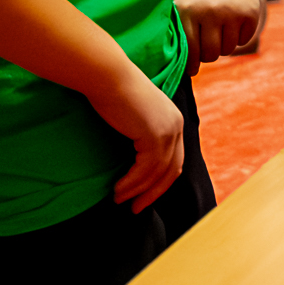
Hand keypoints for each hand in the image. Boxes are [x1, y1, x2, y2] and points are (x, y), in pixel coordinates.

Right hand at [92, 62, 186, 207]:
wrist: (107, 76)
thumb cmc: (112, 92)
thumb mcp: (132, 117)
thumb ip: (139, 134)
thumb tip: (132, 160)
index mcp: (173, 120)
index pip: (173, 160)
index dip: (160, 182)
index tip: (142, 196)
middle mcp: (176, 125)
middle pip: (171, 170)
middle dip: (154, 193)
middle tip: (136, 209)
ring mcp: (168, 130)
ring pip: (157, 173)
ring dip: (138, 191)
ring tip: (120, 201)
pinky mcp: (155, 135)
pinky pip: (145, 169)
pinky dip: (132, 183)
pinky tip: (118, 190)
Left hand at [175, 0, 265, 61]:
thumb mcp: (176, 1)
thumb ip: (174, 30)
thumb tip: (171, 67)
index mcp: (187, 11)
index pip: (190, 53)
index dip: (191, 65)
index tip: (192, 70)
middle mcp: (211, 12)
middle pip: (211, 54)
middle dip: (208, 54)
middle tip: (205, 45)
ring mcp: (233, 11)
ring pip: (228, 49)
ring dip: (223, 44)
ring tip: (217, 30)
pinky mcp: (251, 11)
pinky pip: (244, 39)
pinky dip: (238, 36)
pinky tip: (230, 22)